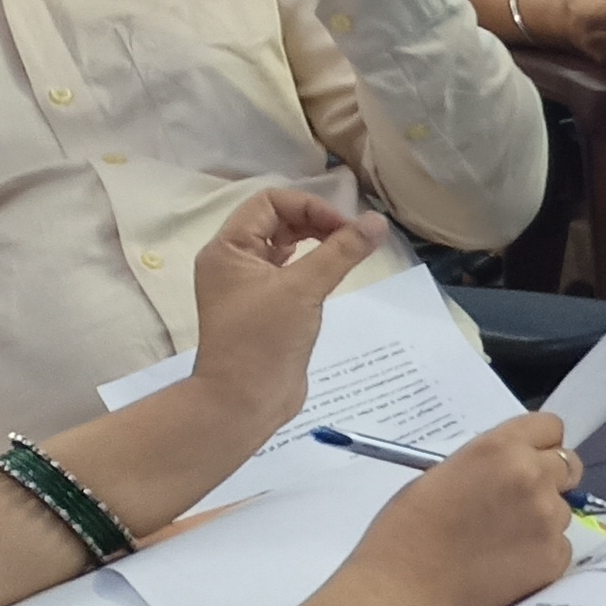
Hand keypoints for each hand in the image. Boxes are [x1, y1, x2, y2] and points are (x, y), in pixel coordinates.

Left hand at [185, 192, 379, 427]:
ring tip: (346, 254)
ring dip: (315, 243)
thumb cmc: (263, 341)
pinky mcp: (262, 308)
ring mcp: (245, 286)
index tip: (344, 229)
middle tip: (350, 240)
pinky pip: (288, 272)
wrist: (242, 402)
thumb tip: (378, 221)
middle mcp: (231, 262)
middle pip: (276, 220)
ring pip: (283, 246)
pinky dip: (312, 266)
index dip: (310, 207)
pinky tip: (331, 275)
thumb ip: (342, 251)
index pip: (269, 202)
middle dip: (315, 222)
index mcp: (227, 249)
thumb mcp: (305, 289)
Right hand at [354, 414, 582, 605]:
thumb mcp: (443, 473)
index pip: (550, 427)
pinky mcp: (555, 557)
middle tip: (519, 502)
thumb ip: (488, 464)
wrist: (404, 590)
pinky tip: (506, 565)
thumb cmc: (407, 531)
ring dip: (542, 519)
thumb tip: (510, 469)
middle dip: (550, 479)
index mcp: (500, 448)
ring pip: (563, 510)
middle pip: (568, 465)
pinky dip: (541, 554)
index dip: (541, 445)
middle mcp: (533, 476)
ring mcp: (549, 518)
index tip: (531, 459)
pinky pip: (560, 546)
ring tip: (499, 541)